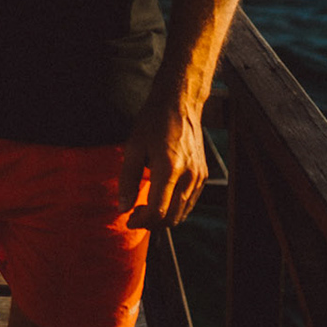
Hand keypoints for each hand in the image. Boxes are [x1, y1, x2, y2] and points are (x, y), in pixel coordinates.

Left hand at [117, 93, 208, 229]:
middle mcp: (188, 176)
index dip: (141, 221)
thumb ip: (128, 179)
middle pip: (172, 218)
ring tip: (145, 208)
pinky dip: (175, 208)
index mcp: (169, 169)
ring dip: (163, 218)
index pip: (158, 211)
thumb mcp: (133, 147)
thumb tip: (123, 207)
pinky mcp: (202, 175)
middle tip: (135, 214)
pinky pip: (189, 202)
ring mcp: (198, 177)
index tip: (128, 219)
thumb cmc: (154, 121)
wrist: (180, 103)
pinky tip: (161, 199)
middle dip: (151, 223)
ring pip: (183, 213)